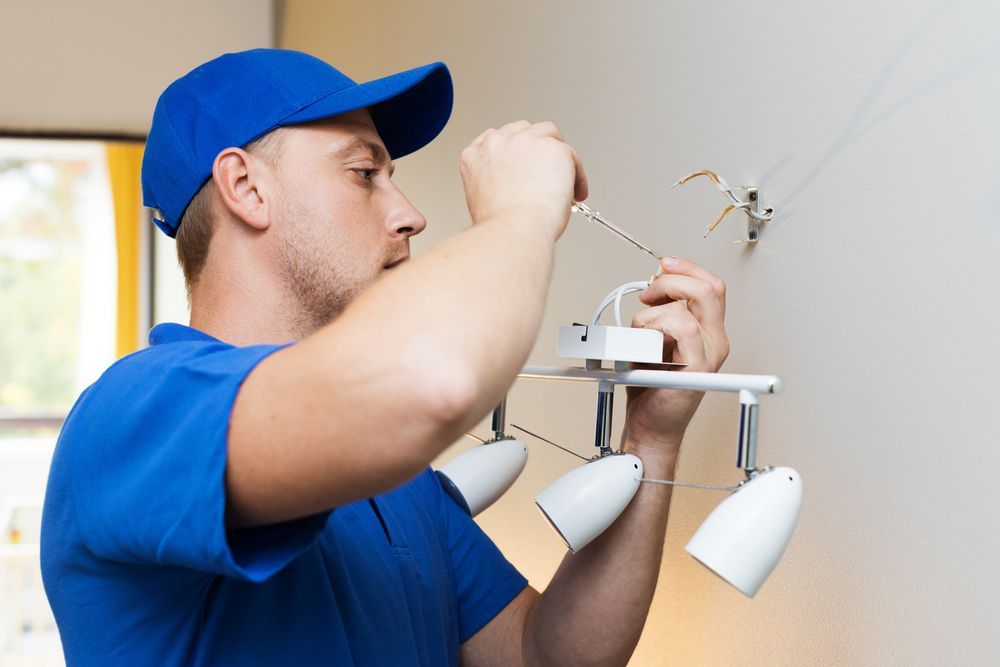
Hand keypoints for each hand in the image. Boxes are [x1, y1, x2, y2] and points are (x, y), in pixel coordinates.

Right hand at [459, 120, 587, 238]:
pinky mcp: (553, 148)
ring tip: (564, 183)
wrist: (513, 230)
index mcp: (475, 155)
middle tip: (547, 174)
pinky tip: (574, 194)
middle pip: (523, 131)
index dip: (514, 151)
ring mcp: (525, 141)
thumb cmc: (500, 226)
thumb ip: (496, 181)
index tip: (524, 164)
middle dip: (536, 149)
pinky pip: (571, 156)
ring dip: (557, 156)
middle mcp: (497, 142)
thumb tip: (517, 186)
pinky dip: (576, 176)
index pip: (496, 139)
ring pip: (548, 135)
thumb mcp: (482, 199)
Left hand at [622, 256, 729, 461]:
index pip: (710, 285)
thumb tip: (654, 283)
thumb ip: (660, 313)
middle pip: (708, 289)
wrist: (651, 424)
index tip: (663, 264)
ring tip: (639, 336)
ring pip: (684, 309)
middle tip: (648, 292)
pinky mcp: (698, 368)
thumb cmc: (650, 386)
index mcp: (708, 331)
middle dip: (672, 280)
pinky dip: (654, 330)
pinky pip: (680, 330)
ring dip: (650, 316)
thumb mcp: (653, 338)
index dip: (687, 268)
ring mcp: (709, 355)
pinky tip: (644, 347)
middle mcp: (714, 340)